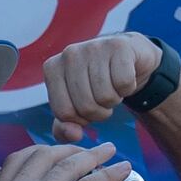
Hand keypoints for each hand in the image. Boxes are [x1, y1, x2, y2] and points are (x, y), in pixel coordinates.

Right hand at [0, 141, 121, 180]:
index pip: (19, 158)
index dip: (43, 151)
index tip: (60, 154)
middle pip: (46, 154)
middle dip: (70, 148)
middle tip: (89, 153)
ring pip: (68, 165)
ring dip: (93, 154)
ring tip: (110, 150)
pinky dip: (107, 175)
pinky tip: (122, 170)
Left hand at [40, 34, 166, 141]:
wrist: (126, 58)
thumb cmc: (96, 86)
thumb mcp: (75, 108)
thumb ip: (65, 129)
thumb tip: (74, 134)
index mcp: (52, 69)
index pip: (64, 113)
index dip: (80, 119)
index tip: (86, 106)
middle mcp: (69, 54)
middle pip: (86, 106)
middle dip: (100, 112)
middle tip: (103, 98)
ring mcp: (93, 47)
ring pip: (106, 97)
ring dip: (114, 100)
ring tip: (112, 86)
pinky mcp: (118, 46)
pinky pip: (124, 84)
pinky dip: (128, 88)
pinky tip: (124, 76)